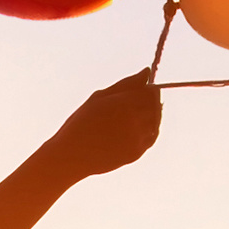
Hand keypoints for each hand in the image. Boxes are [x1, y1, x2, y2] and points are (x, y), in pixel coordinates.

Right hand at [45, 68, 163, 181]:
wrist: (72, 156)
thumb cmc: (82, 122)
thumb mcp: (99, 97)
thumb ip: (126, 84)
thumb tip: (146, 72)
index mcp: (124, 104)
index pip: (151, 92)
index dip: (148, 88)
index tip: (142, 89)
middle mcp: (134, 121)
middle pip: (156, 106)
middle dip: (150, 101)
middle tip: (136, 102)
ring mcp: (136, 139)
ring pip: (155, 122)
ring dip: (150, 116)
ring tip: (132, 116)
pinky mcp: (136, 153)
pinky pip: (151, 137)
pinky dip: (148, 130)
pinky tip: (136, 128)